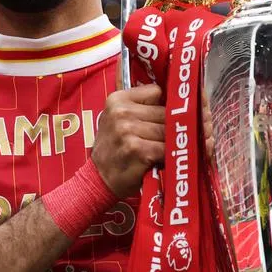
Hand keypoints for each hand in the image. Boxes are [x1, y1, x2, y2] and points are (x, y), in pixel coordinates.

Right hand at [91, 84, 165, 198]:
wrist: (99, 179)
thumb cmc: (114, 148)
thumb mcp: (116, 118)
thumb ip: (139, 104)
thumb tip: (171, 95)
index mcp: (117, 99)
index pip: (156, 91)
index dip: (161, 106)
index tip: (158, 118)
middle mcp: (120, 113)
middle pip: (165, 112)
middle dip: (168, 126)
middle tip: (160, 139)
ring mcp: (128, 131)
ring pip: (168, 130)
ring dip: (169, 142)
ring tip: (157, 150)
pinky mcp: (137, 150)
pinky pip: (166, 148)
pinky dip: (166, 156)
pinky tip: (157, 160)